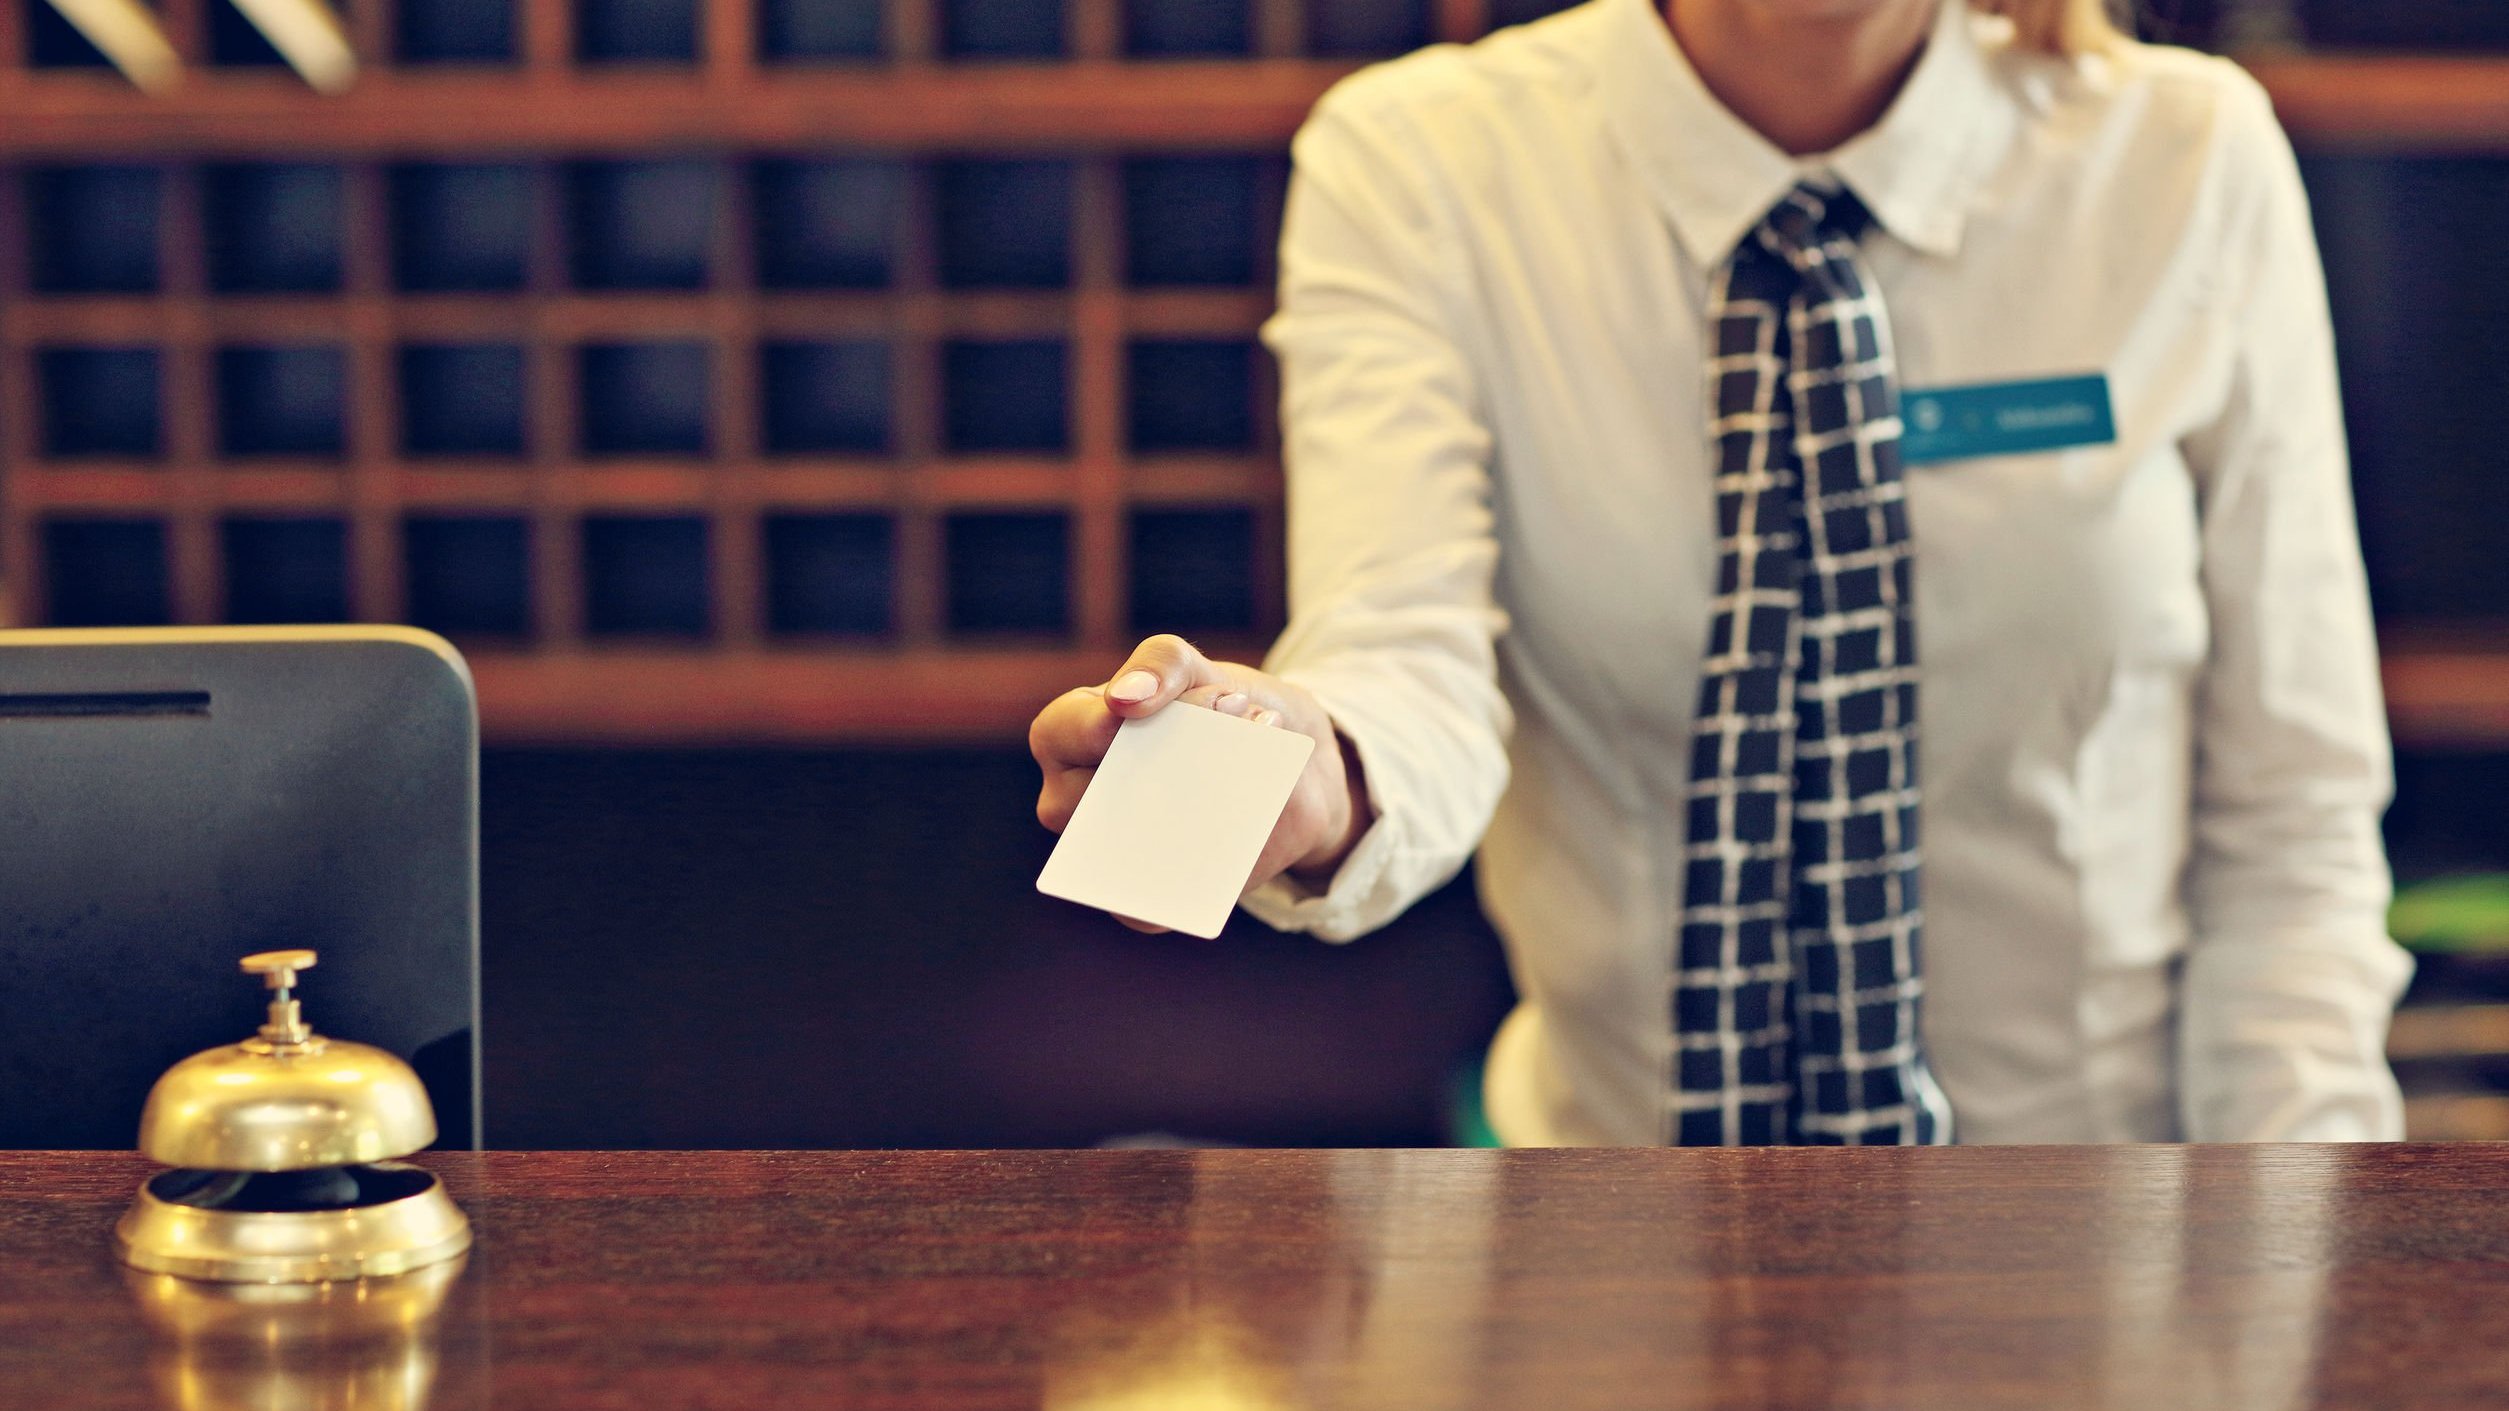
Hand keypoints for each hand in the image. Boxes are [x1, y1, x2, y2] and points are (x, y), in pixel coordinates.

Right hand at [1028, 635, 1372, 932]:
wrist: (1296, 763)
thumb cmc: (1222, 706)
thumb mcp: (1199, 667)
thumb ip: (1161, 664)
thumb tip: (1126, 698)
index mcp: (1075, 735)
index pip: (1058, 734)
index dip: (1090, 727)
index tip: (1132, 713)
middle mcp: (1081, 797)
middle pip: (1082, 803)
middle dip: (1154, 767)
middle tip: (1230, 729)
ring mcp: (1116, 848)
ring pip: (1117, 856)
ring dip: (1178, 825)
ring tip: (1243, 787)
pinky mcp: (1155, 892)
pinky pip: (1150, 910)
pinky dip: (1194, 880)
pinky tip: (1236, 840)